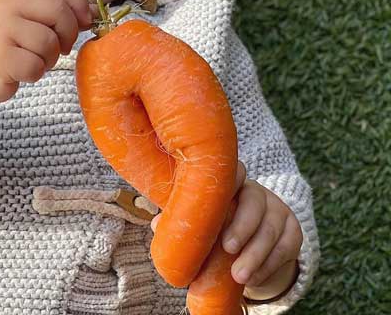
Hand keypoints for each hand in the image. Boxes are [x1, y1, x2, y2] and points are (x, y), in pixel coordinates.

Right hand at [0, 0, 93, 105]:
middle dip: (68, 34)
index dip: (79, 4)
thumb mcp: (26, 17)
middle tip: (61, 48)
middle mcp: (6, 4)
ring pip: (49, 42)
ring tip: (35, 60)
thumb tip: (97, 13)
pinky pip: (36, 65)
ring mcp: (0, 28)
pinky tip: (22, 72)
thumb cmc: (3, 43)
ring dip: (50, 59)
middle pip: (58, 11)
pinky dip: (35, 74)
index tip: (84, 23)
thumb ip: (57, 11)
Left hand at [150, 162, 301, 298]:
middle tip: (227, 249)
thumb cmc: (215, 227)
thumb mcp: (201, 221)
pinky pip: (287, 247)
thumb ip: (183, 219)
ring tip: (238, 276)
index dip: (228, 178)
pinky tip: (253, 280)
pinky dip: (270, 266)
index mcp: (230, 182)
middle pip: (254, 200)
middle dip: (241, 226)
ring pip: (271, 228)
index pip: (232, 170)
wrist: (250, 246)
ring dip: (255, 254)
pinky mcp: (293, 230)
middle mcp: (256, 190)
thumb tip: (156, 225)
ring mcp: (277, 208)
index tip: (217, 193)